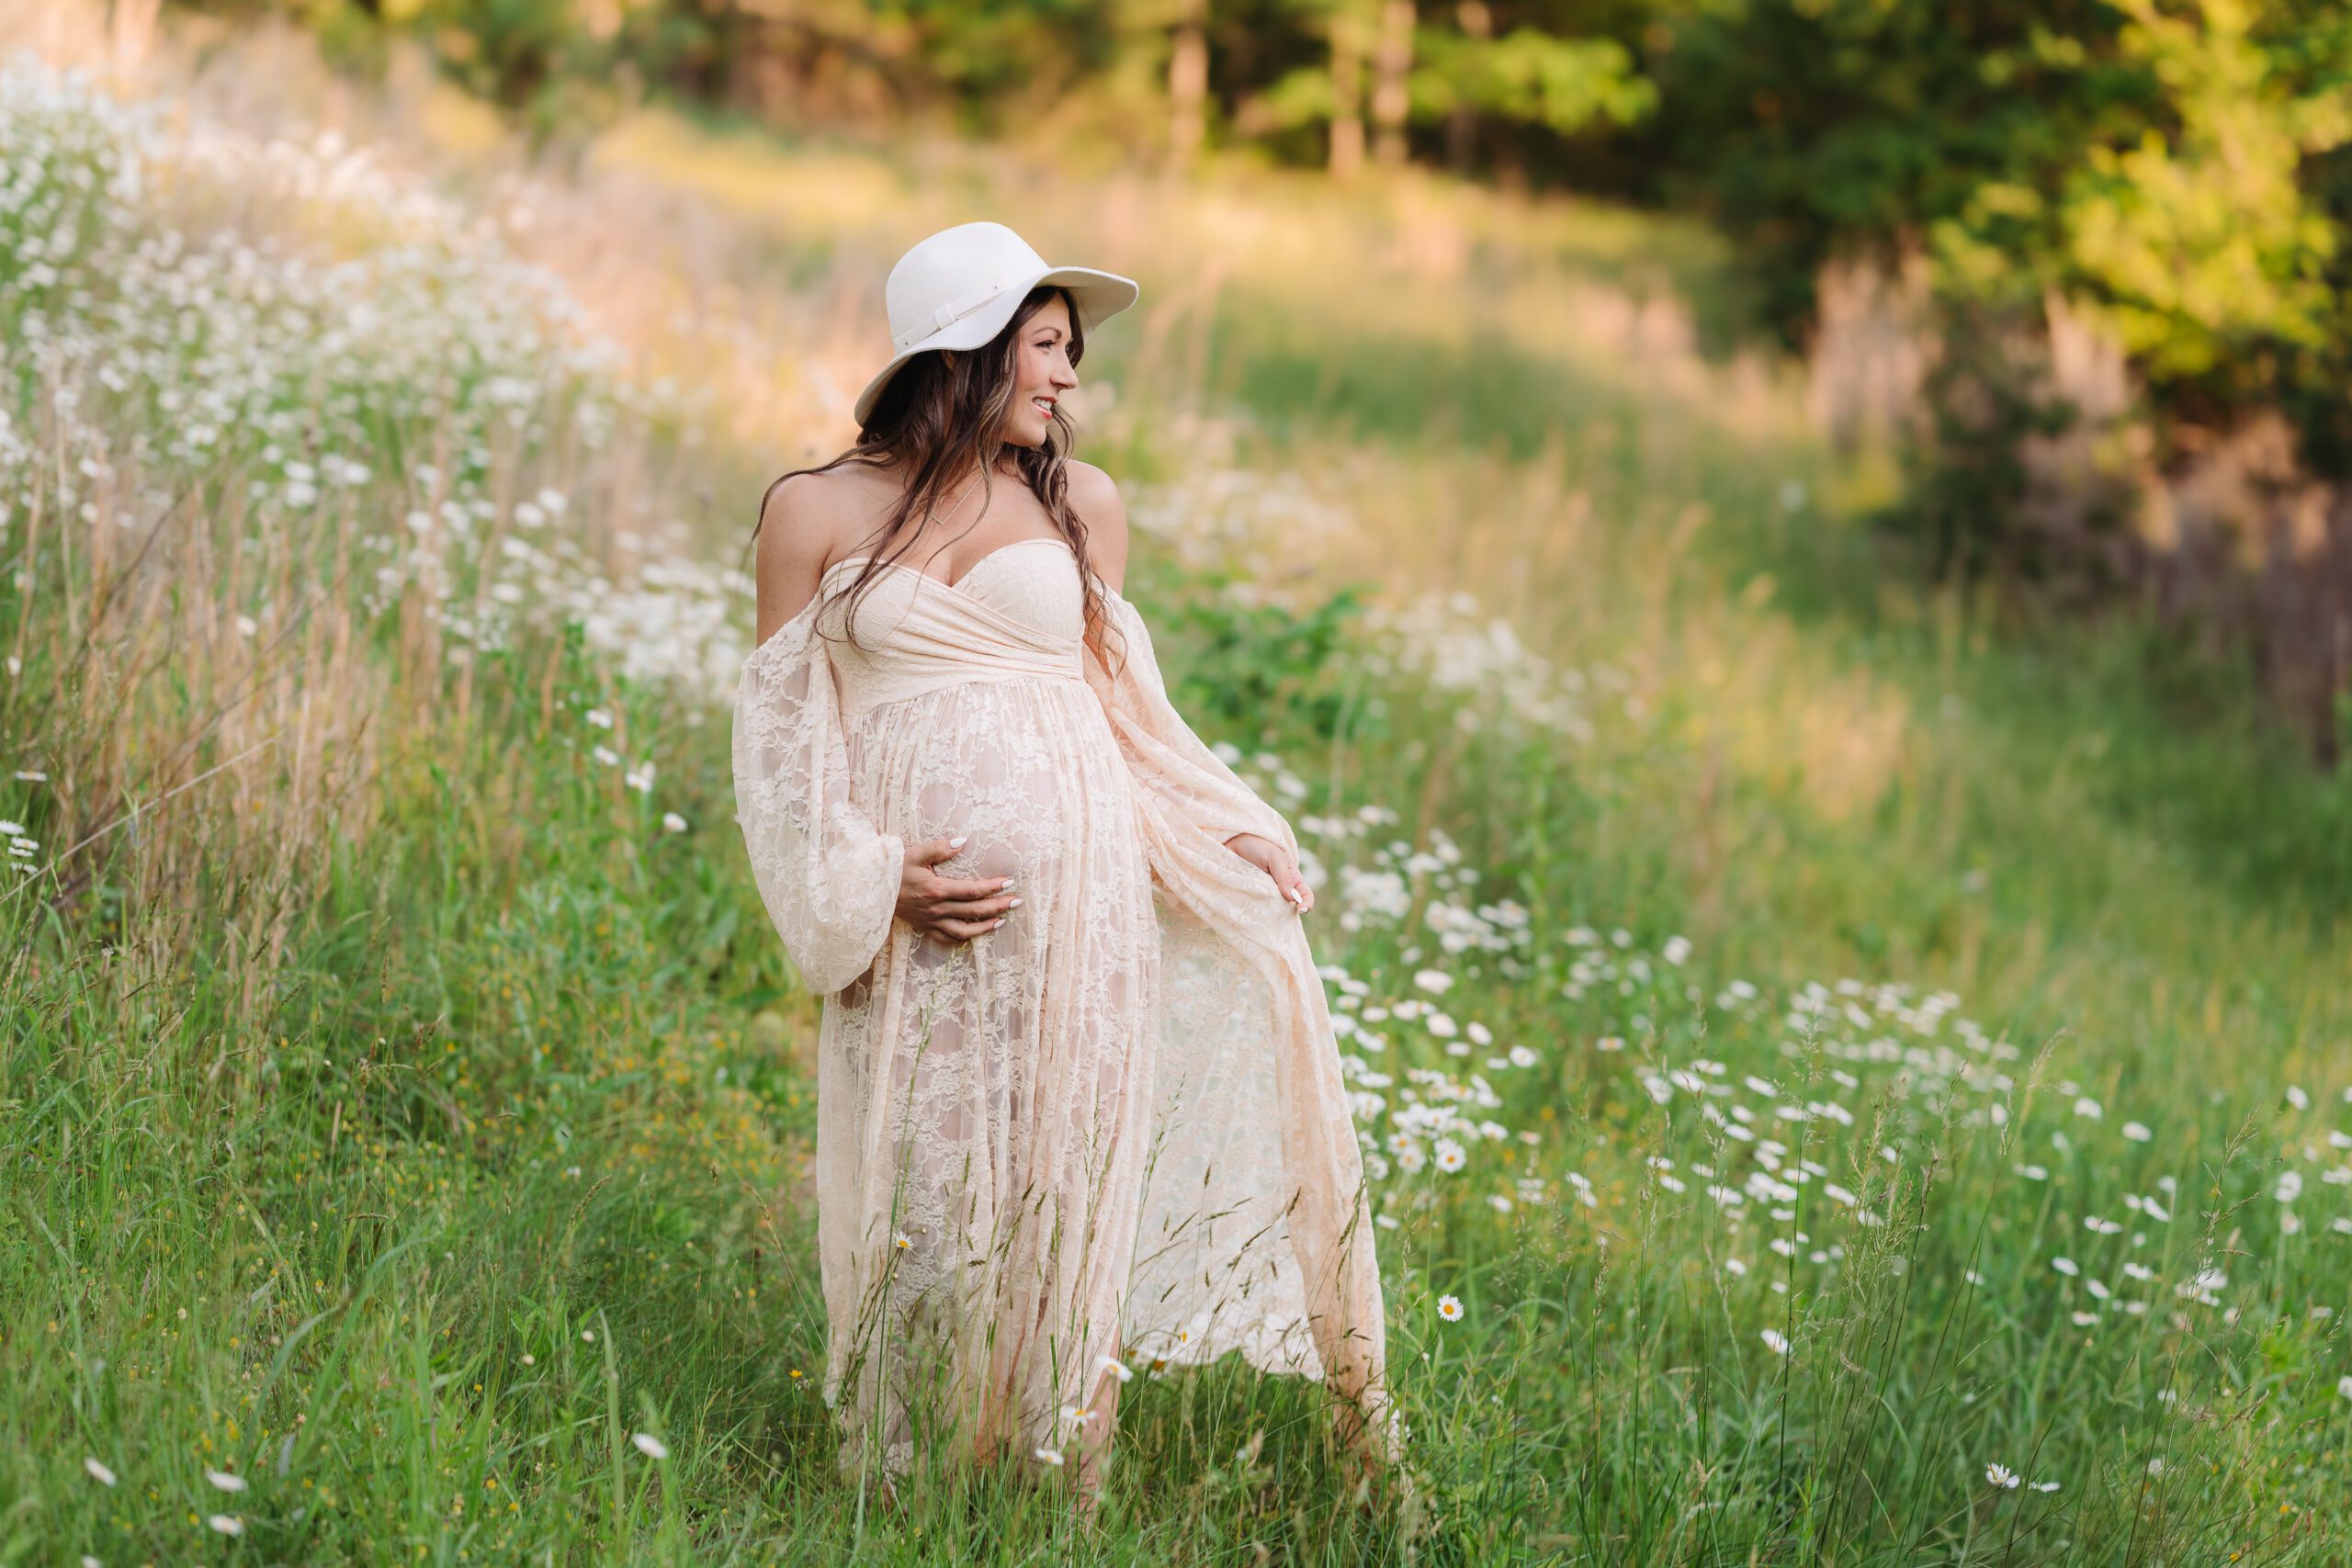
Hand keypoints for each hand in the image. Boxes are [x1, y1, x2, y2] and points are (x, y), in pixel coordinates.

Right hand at [897, 837, 1017, 943]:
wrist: (871, 888)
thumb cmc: (894, 868)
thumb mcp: (915, 853)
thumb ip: (940, 848)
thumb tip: (962, 842)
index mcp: (936, 889)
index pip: (972, 891)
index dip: (993, 887)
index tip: (1009, 882)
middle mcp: (937, 908)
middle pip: (974, 911)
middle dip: (998, 906)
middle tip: (1016, 901)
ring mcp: (931, 921)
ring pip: (964, 930)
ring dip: (986, 926)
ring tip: (1002, 920)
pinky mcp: (924, 927)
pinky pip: (947, 939)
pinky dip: (963, 939)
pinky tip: (974, 935)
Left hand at [1223, 832, 1313, 912]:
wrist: (1233, 840)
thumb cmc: (1258, 846)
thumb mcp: (1275, 858)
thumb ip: (1284, 877)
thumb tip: (1294, 898)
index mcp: (1291, 879)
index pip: (1304, 895)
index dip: (1307, 904)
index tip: (1301, 909)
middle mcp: (1279, 890)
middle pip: (1287, 909)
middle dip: (1285, 914)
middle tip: (1277, 911)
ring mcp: (1263, 895)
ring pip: (1270, 912)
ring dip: (1268, 914)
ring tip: (1260, 908)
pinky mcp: (1248, 898)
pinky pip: (1252, 909)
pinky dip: (1252, 911)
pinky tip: (1247, 908)